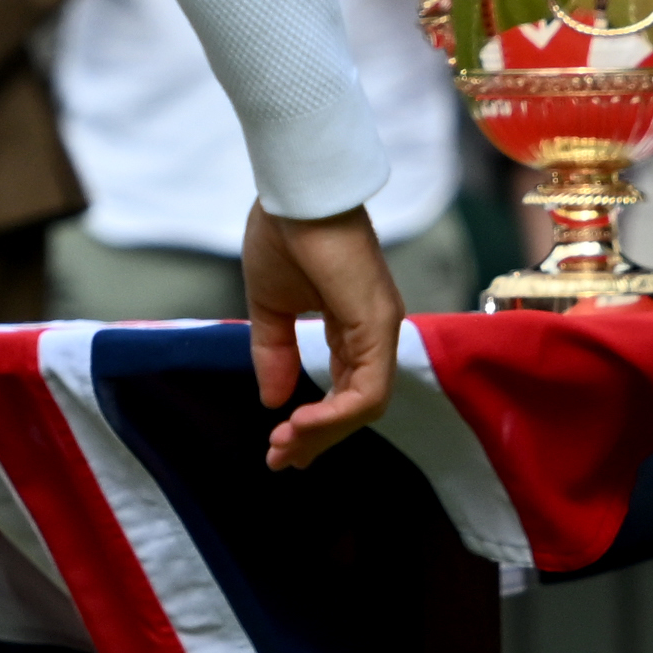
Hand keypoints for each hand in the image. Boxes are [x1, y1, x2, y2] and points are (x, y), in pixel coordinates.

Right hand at [237, 203, 402, 466]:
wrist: (294, 193)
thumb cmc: (284, 234)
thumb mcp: (270, 306)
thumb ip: (276, 352)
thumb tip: (273, 400)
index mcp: (352, 325)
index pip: (345, 389)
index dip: (315, 422)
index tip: (281, 445)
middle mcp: (375, 331)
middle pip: (356, 405)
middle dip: (316, 437)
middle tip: (279, 459)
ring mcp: (381, 327)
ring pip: (364, 405)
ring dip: (322, 432)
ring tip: (285, 443)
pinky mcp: (378, 324)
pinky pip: (367, 389)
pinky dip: (336, 414)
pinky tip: (302, 422)